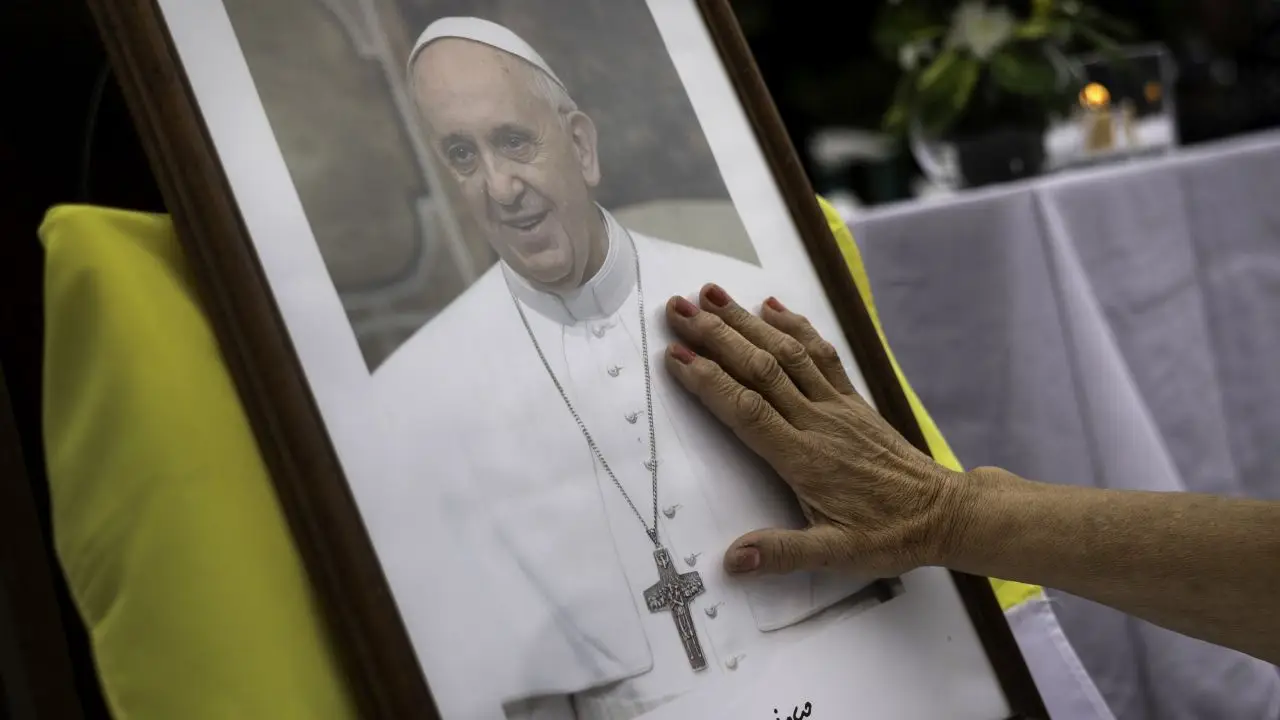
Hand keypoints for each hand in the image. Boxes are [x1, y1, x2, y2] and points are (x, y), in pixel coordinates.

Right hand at [662, 283, 969, 578]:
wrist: (943, 513)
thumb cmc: (890, 535)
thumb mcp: (837, 555)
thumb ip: (783, 553)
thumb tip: (734, 559)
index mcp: (805, 459)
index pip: (747, 410)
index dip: (709, 381)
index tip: (676, 356)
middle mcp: (817, 422)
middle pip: (760, 368)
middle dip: (717, 336)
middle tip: (678, 309)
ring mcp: (836, 406)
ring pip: (786, 352)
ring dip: (747, 321)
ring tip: (712, 295)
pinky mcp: (852, 400)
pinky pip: (820, 354)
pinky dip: (795, 325)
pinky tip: (772, 306)